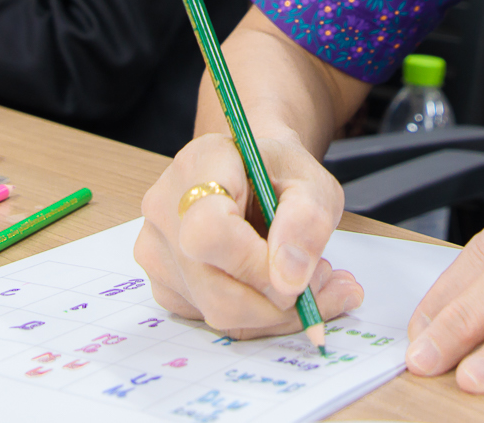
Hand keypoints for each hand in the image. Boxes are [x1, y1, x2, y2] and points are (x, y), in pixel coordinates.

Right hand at [134, 130, 364, 338]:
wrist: (252, 172)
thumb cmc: (281, 173)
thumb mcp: (313, 183)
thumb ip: (307, 222)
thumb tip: (289, 280)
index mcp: (200, 166)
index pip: (209, 231)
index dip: (256, 266)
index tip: (302, 274)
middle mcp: (165, 209)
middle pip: (214, 287)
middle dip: (280, 301)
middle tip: (326, 284)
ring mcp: (157, 250)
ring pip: (217, 311)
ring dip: (276, 313)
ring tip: (312, 284)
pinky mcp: (165, 284)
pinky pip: (212, 318)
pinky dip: (258, 317)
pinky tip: (282, 290)